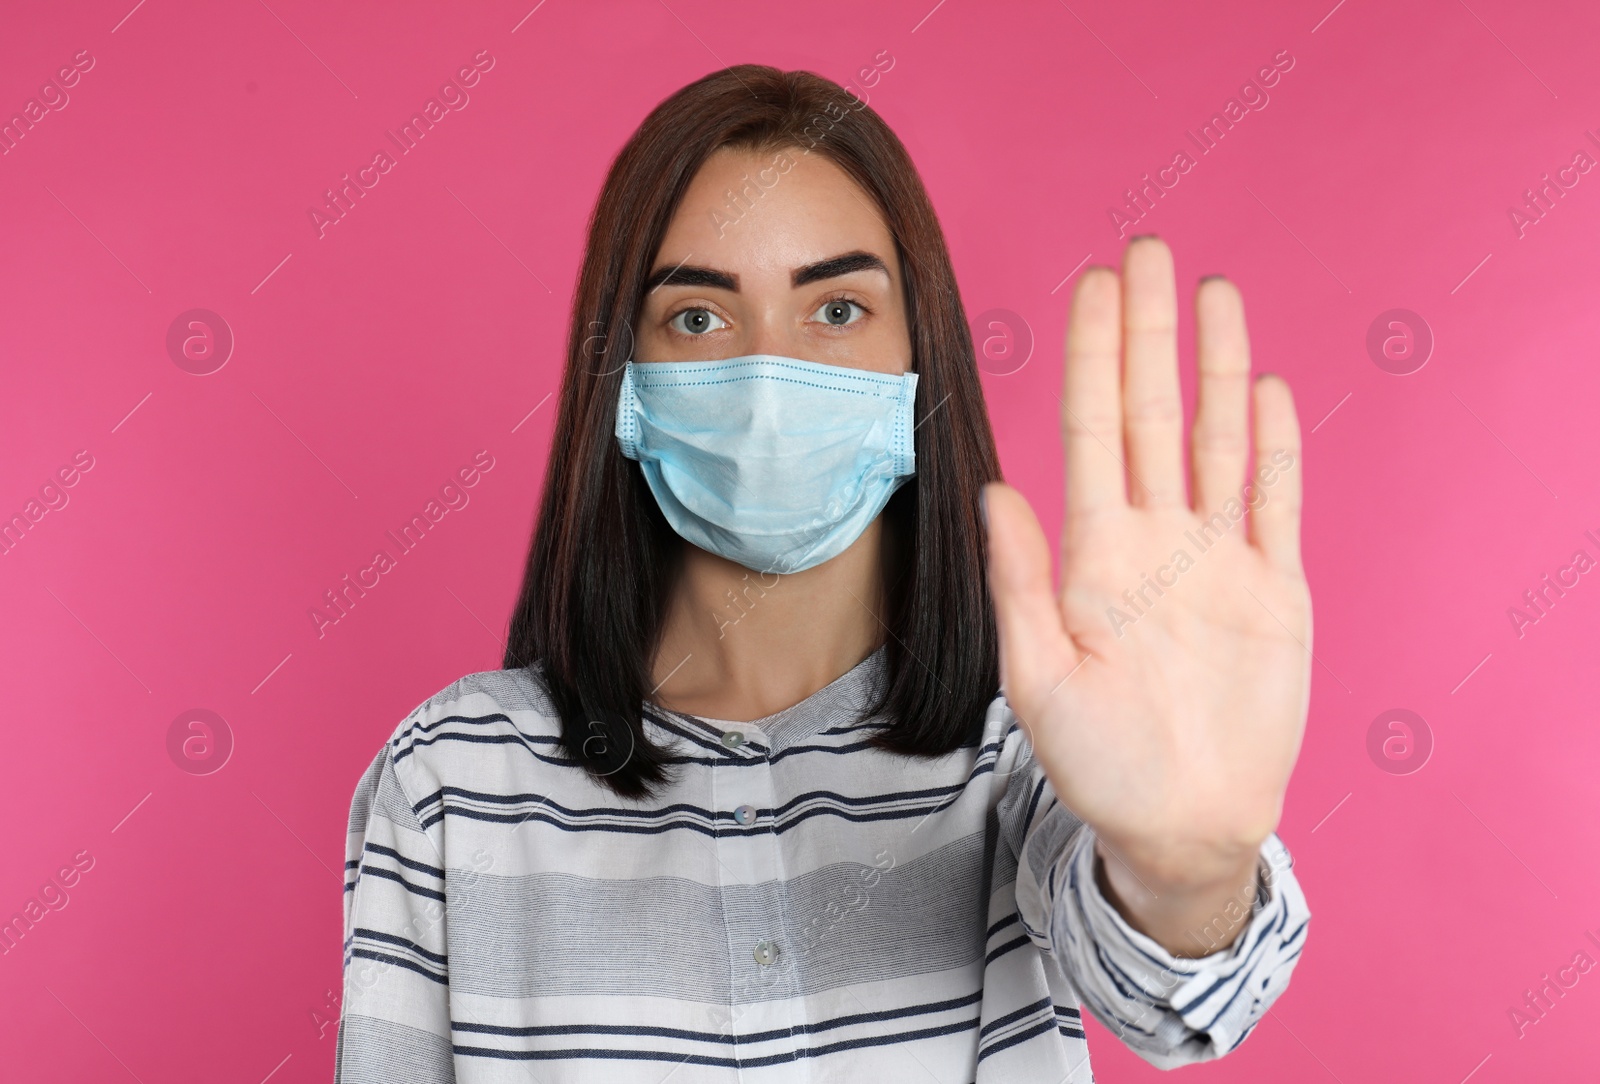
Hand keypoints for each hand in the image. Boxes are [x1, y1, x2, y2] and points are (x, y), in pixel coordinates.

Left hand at [982, 237, 1310, 897]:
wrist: (1179, 827)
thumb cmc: (1098, 763)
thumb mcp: (1039, 679)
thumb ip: (1020, 584)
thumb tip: (993, 492)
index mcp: (1094, 555)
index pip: (1090, 431)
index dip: (1092, 357)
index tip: (1091, 286)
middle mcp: (1156, 540)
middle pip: (1154, 414)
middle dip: (1147, 334)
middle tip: (1146, 253)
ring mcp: (1219, 561)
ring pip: (1218, 440)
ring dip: (1217, 366)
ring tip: (1212, 293)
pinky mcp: (1276, 593)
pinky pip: (1276, 504)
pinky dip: (1273, 448)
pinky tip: (1264, 386)